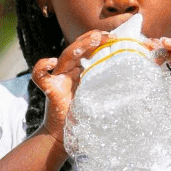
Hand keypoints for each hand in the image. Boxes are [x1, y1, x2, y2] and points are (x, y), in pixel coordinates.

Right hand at [31, 29, 105, 145]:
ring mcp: (57, 79)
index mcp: (77, 71)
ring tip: (95, 40)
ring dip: (79, 46)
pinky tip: (52, 61)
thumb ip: (107, 83)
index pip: (86, 49)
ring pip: (64, 57)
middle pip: (76, 49)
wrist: (64, 134)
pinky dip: (42, 66)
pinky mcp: (49, 90)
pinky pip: (39, 75)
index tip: (115, 37)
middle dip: (92, 39)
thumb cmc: (82, 117)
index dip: (99, 41)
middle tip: (107, 35)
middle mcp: (66, 72)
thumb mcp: (99, 96)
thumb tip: (130, 73)